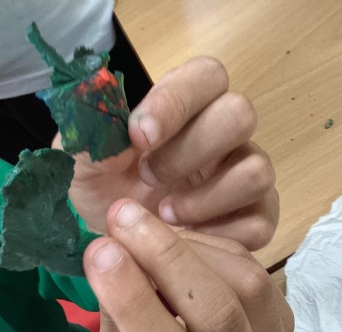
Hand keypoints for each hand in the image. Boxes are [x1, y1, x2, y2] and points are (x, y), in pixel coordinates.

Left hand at [65, 56, 278, 249]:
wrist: (116, 245)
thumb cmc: (101, 194)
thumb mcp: (81, 164)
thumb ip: (94, 138)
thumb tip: (127, 134)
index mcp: (185, 110)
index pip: (206, 76)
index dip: (176, 101)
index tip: (138, 136)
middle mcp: (223, 139)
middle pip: (240, 116)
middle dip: (190, 151)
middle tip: (149, 178)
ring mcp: (242, 179)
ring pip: (257, 171)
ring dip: (208, 197)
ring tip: (165, 215)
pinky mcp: (254, 220)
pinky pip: (260, 223)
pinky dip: (221, 235)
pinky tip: (187, 237)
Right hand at [83, 199, 293, 331]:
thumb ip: (118, 320)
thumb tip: (110, 252)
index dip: (134, 301)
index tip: (100, 249)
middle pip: (221, 316)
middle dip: (167, 258)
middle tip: (122, 217)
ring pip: (246, 283)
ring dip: (189, 246)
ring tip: (143, 227)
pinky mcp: (288, 322)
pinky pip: (254, 269)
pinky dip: (211, 246)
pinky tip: (177, 240)